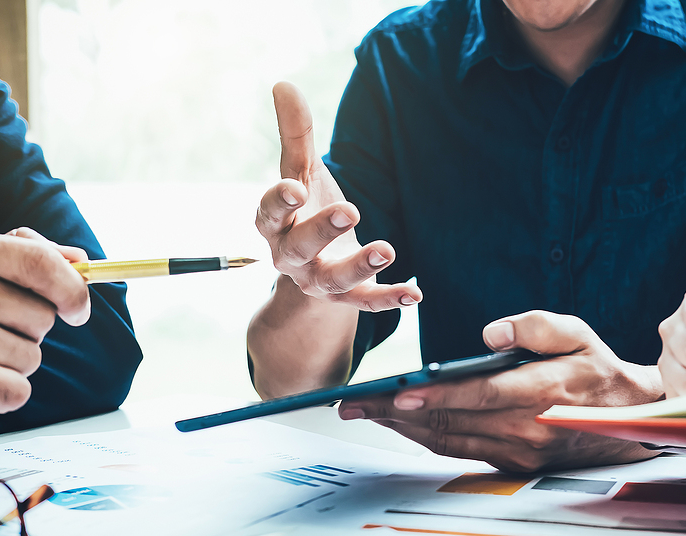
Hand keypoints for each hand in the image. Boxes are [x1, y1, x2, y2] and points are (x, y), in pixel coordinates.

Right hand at [0, 228, 90, 413]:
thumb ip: (30, 253)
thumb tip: (78, 262)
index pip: (38, 263)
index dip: (71, 290)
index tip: (77, 312)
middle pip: (40, 317)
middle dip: (37, 328)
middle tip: (7, 325)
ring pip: (29, 357)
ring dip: (21, 358)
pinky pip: (11, 391)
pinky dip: (11, 390)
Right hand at [256, 82, 420, 311]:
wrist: (313, 263)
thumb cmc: (306, 208)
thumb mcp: (301, 170)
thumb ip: (296, 134)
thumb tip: (283, 83)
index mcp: (275, 224)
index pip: (270, 213)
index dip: (280, 202)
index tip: (296, 188)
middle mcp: (291, 256)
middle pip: (300, 247)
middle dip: (322, 229)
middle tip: (349, 209)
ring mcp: (319, 280)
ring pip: (334, 279)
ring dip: (360, 266)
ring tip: (387, 250)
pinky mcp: (348, 296)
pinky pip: (367, 301)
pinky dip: (389, 299)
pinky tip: (415, 294)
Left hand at [338, 310, 661, 471]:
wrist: (629, 420)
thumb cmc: (597, 370)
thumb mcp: (579, 334)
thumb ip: (537, 327)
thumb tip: (490, 333)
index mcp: (544, 391)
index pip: (483, 395)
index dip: (439, 397)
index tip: (398, 395)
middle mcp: (528, 428)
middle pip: (453, 422)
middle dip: (397, 414)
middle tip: (353, 404)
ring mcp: (520, 452)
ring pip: (450, 441)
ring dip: (403, 429)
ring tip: (363, 413)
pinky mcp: (514, 463)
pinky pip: (461, 451)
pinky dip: (425, 439)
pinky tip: (400, 425)